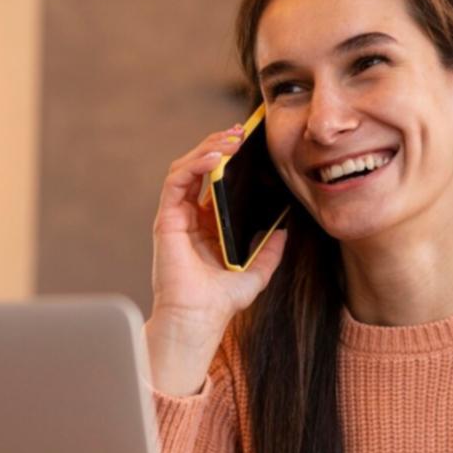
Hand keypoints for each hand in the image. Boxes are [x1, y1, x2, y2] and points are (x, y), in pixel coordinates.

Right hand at [146, 126, 288, 394]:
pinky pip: (177, 180)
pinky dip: (194, 164)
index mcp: (208, 225)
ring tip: (230, 140)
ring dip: (208, 148)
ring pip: (187, 167)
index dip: (229, 158)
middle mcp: (190, 217)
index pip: (216, 180)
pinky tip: (213, 157)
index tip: (249, 143)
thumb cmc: (221, 302)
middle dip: (219, 145)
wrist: (199, 320)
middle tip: (241, 132)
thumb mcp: (257, 272)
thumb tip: (286, 228)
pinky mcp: (167, 219)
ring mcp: (176, 216)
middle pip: (201, 168)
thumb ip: (270, 250)